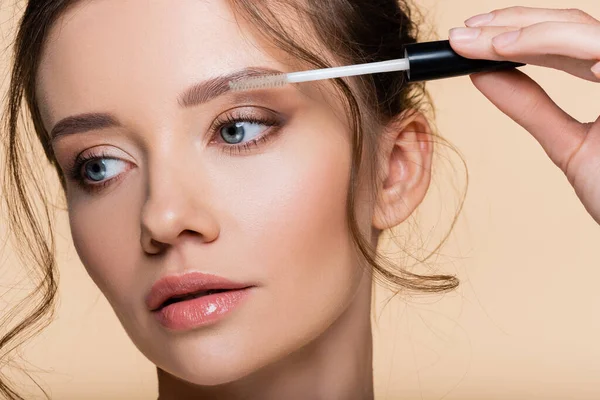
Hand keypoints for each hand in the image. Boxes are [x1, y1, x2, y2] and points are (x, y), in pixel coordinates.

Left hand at [448, 6, 599, 223]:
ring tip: (478, 45)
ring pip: (579, 28)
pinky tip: (511, 48)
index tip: (467, 42)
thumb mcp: (569, 145)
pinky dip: (560, 43)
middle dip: (509, 25)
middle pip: (568, 24)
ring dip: (523, 32)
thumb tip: (481, 76)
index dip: (514, 34)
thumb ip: (530, 108)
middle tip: (459, 36)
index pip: (563, 41)